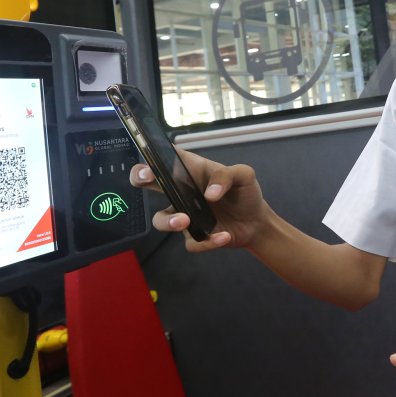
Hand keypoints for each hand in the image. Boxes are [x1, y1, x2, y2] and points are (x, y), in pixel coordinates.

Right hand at [133, 149, 270, 252]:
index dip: (153, 154)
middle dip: (139, 176)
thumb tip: (209, 194)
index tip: (152, 158)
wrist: (256, 221)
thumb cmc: (244, 193)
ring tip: (186, 221)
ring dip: (168, 221)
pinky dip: (207, 241)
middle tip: (147, 178)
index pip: (165, 156)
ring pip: (161, 219)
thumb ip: (227, 176)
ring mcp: (184, 214)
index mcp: (191, 171)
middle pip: (147, 181)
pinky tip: (223, 235)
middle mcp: (181, 191)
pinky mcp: (194, 236)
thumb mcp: (243, 176)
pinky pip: (191, 242)